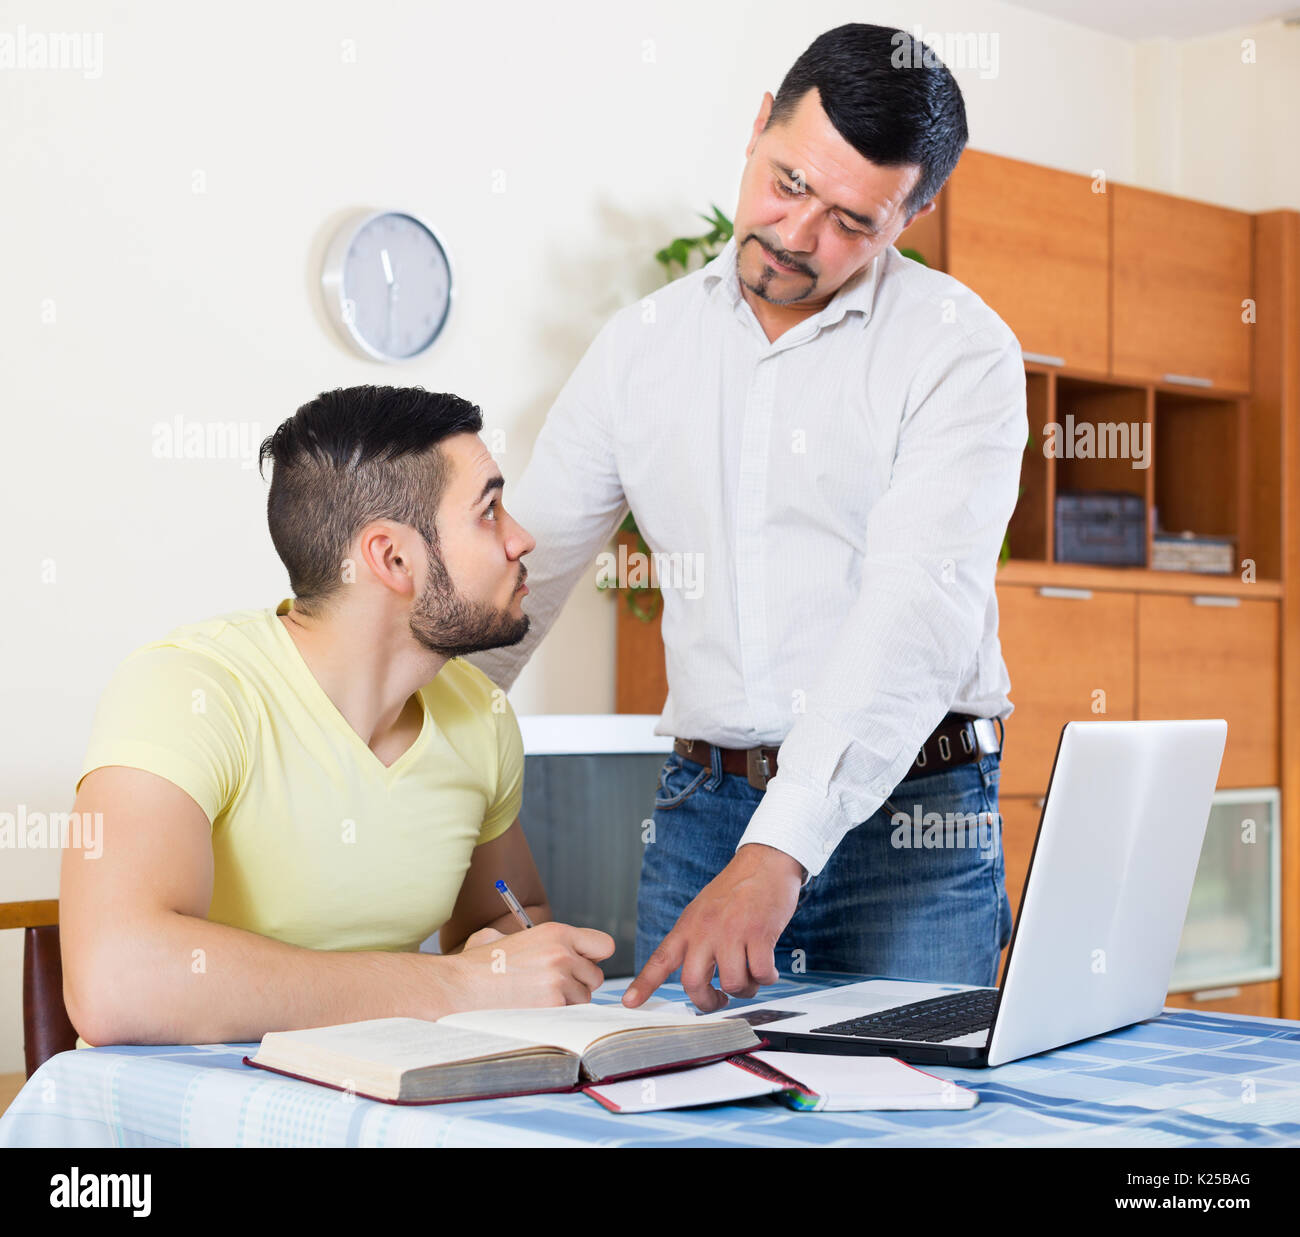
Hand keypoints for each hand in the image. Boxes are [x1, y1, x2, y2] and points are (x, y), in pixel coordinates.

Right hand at [446, 921, 614, 1009]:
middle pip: (595, 976)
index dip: (593, 958)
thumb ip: (530, 938)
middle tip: (551, 988)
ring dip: (567, 1004)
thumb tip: (541, 946)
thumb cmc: (477, 965)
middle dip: (579, 985)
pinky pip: (570, 1015)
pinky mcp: (553, 1005)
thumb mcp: (506, 936)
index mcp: (556, 932)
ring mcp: (559, 980)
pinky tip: (534, 1011)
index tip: (580, 966)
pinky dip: (557, 1017)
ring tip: (536, 1000)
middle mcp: (563, 953)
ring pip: (584, 999)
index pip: (604, 945)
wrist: (459, 987)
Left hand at [623, 844, 803, 1012]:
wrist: (765, 861)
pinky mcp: (759, 934)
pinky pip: (760, 973)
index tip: (630, 1003)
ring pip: (732, 983)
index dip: (644, 984)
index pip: (661, 959)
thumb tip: (695, 974)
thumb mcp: (703, 909)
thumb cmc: (736, 887)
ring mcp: (732, 932)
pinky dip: (766, 978)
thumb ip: (695, 938)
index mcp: (689, 926)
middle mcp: (706, 930)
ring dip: (745, 990)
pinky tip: (767, 970)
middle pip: (693, 982)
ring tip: (750, 979)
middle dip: (707, 1002)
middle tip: (719, 1001)